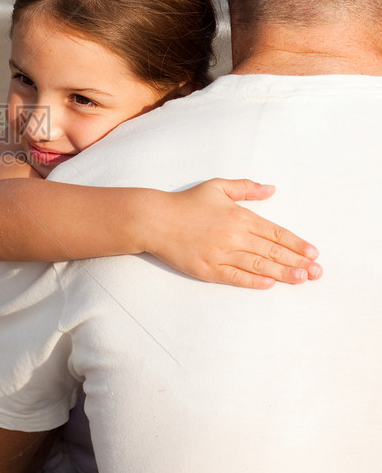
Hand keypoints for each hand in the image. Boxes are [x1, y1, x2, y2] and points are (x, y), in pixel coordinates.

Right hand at [143, 179, 319, 288]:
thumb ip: (245, 188)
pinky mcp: (207, 268)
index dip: (296, 243)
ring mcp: (220, 253)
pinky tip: (269, 284)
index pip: (275, 231)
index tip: (313, 252)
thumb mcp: (216, 187)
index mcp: (238, 216)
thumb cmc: (186, 203)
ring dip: (283, 273)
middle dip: (297, 261)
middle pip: (271, 250)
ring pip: (258, 265)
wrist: (154, 220)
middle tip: (317, 272)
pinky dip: (253, 281)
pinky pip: (235, 276)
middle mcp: (233, 235)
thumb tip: (272, 189)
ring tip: (302, 279)